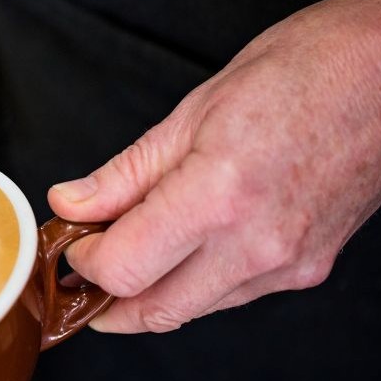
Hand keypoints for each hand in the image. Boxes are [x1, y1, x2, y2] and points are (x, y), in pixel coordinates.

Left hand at [49, 0, 380, 333]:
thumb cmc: (304, 70)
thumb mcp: (194, 110)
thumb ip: (126, 173)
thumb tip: (73, 203)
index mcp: (219, 197)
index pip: (124, 269)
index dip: (83, 262)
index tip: (73, 242)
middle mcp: (257, 245)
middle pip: (154, 310)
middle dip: (106, 302)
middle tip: (82, 275)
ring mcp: (288, 263)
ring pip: (194, 308)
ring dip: (150, 294)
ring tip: (126, 255)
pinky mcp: (308, 268)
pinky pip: (232, 295)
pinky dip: (194, 283)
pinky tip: (180, 251)